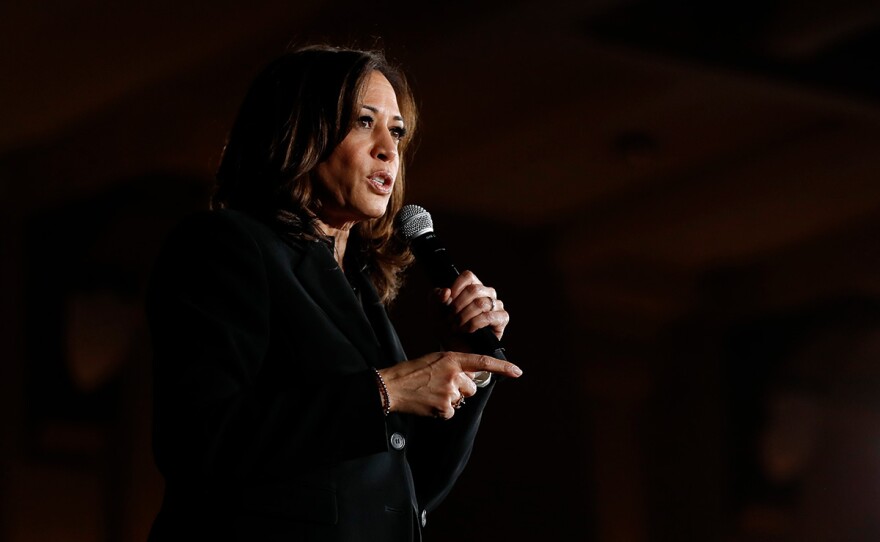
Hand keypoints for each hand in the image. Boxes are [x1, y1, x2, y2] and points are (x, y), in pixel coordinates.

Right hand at [379, 351, 521, 418]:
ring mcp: (449, 392)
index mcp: (452, 359)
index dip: (502, 367)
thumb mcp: (435, 360)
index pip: (483, 362)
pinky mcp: (443, 407)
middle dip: (461, 388)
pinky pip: (452, 411)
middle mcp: (454, 374)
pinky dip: (442, 410)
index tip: (517, 371)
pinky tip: (429, 402)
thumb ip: (455, 366)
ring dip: (450, 399)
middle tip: (441, 385)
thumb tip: (469, 378)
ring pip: (461, 399)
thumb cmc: (412, 372)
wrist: (392, 386)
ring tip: (432, 393)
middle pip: (471, 387)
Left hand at [437, 270, 508, 341]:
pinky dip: (473, 324)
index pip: (468, 276)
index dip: (456, 287)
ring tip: (456, 326)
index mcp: (472, 286)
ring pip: (481, 303)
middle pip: (474, 289)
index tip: (446, 302)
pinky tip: (467, 330)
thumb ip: (435, 298)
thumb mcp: (435, 312)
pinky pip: (488, 316)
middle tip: (449, 318)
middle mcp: (487, 293)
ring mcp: (496, 305)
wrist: (455, 349)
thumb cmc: (447, 328)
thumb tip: (445, 291)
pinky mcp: (502, 318)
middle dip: (458, 306)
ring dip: (464, 317)